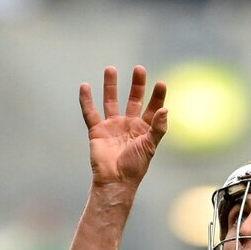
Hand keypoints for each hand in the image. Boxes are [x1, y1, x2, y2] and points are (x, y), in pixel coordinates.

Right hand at [79, 66, 167, 187]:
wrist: (115, 181)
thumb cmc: (135, 167)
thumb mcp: (150, 146)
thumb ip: (158, 128)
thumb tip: (165, 109)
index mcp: (144, 130)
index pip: (152, 108)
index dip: (157, 96)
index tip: (161, 83)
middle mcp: (129, 125)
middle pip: (134, 100)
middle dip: (137, 85)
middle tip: (139, 69)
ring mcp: (112, 126)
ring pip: (111, 101)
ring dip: (111, 86)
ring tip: (111, 69)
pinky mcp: (97, 130)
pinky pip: (90, 112)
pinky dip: (86, 100)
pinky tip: (85, 86)